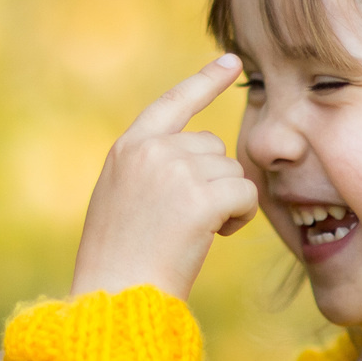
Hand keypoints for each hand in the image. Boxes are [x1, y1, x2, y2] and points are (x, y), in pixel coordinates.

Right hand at [70, 55, 258, 301]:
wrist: (116, 298)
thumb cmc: (119, 262)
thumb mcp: (123, 200)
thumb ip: (153, 168)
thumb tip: (202, 152)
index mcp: (129, 148)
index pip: (173, 102)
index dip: (206, 81)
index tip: (233, 62)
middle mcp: (152, 150)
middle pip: (214, 147)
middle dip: (213, 183)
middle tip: (184, 223)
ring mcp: (175, 170)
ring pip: (232, 172)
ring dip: (226, 203)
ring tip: (191, 234)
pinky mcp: (200, 196)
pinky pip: (245, 194)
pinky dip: (240, 217)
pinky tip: (212, 238)